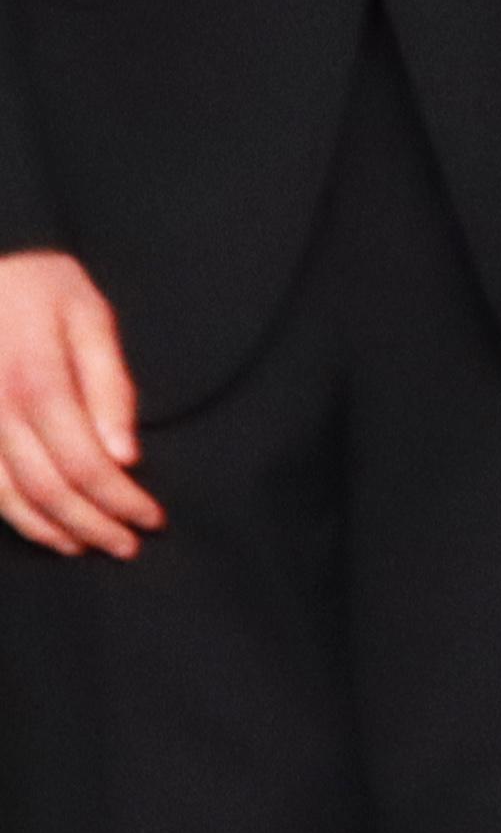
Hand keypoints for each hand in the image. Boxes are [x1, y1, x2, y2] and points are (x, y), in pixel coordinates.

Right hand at [0, 250, 157, 559]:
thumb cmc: (39, 286)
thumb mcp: (89, 317)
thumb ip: (110, 385)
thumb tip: (126, 455)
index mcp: (37, 382)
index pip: (86, 464)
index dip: (121, 500)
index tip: (153, 518)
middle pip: (49, 489)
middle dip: (94, 525)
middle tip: (129, 545)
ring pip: (8, 497)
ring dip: (53, 530)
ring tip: (90, 546)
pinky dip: (14, 515)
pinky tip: (45, 527)